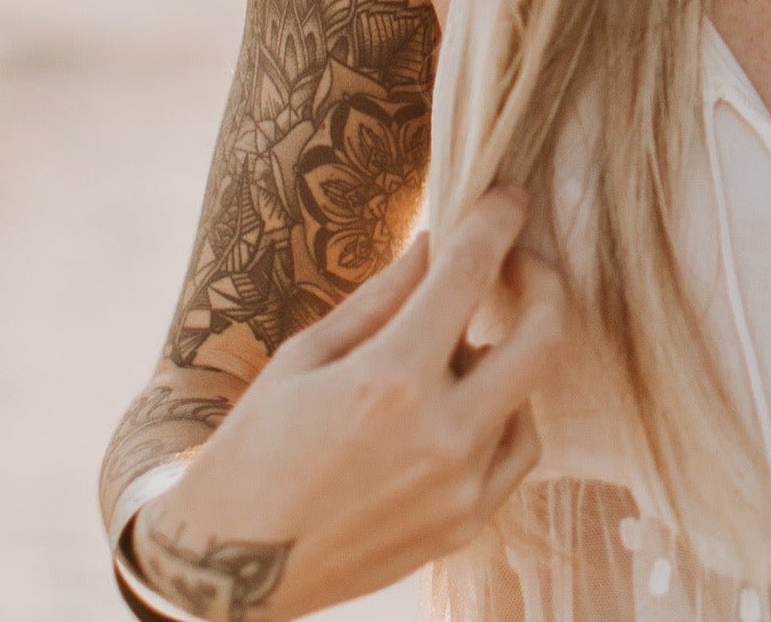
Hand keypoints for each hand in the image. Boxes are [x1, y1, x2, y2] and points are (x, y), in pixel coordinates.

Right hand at [132, 187, 567, 620]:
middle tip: (519, 260)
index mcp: (388, 379)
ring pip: (531, 392)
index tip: (509, 196)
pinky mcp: (462, 527)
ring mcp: (458, 489)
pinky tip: (468, 402)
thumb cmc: (252, 450)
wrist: (227, 573)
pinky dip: (506, 413)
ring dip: (510, 353)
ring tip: (461, 346)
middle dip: (542, 278)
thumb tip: (437, 241)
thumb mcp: (304, 356)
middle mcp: (439, 435)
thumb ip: (382, 297)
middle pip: (543, 334)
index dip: (498, 220)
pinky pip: (518, 450)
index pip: (470, 272)